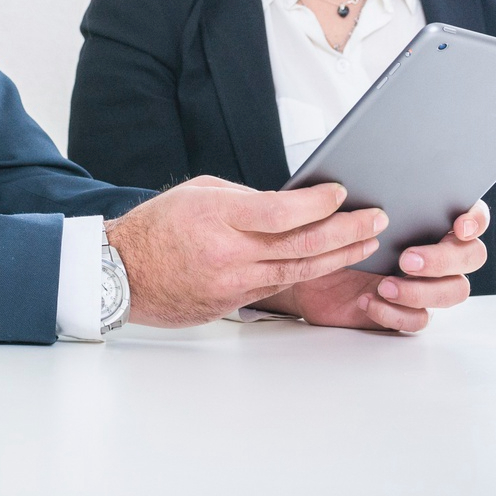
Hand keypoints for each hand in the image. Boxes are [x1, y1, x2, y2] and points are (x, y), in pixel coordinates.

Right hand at [105, 175, 387, 327]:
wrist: (121, 274)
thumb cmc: (156, 228)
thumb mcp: (198, 193)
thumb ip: (244, 198)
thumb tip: (288, 203)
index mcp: (218, 216)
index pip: (282, 211)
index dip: (318, 204)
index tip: (341, 193)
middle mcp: (229, 252)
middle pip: (302, 244)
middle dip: (346, 231)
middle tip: (375, 219)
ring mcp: (233, 282)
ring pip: (299, 270)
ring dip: (338, 255)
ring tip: (367, 242)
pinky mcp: (233, 302)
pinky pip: (279, 285)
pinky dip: (309, 272)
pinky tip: (330, 262)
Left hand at [256, 200, 489, 332]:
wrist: (306, 265)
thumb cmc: (330, 228)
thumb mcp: (341, 207)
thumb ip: (360, 193)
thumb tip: (362, 183)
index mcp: (430, 218)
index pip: (472, 216)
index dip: (475, 220)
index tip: (458, 226)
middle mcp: (437, 250)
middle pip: (471, 257)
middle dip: (443, 259)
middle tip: (406, 259)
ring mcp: (427, 282)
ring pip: (454, 291)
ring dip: (422, 291)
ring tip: (383, 285)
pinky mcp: (409, 310)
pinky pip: (420, 319)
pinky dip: (396, 313)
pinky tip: (368, 301)